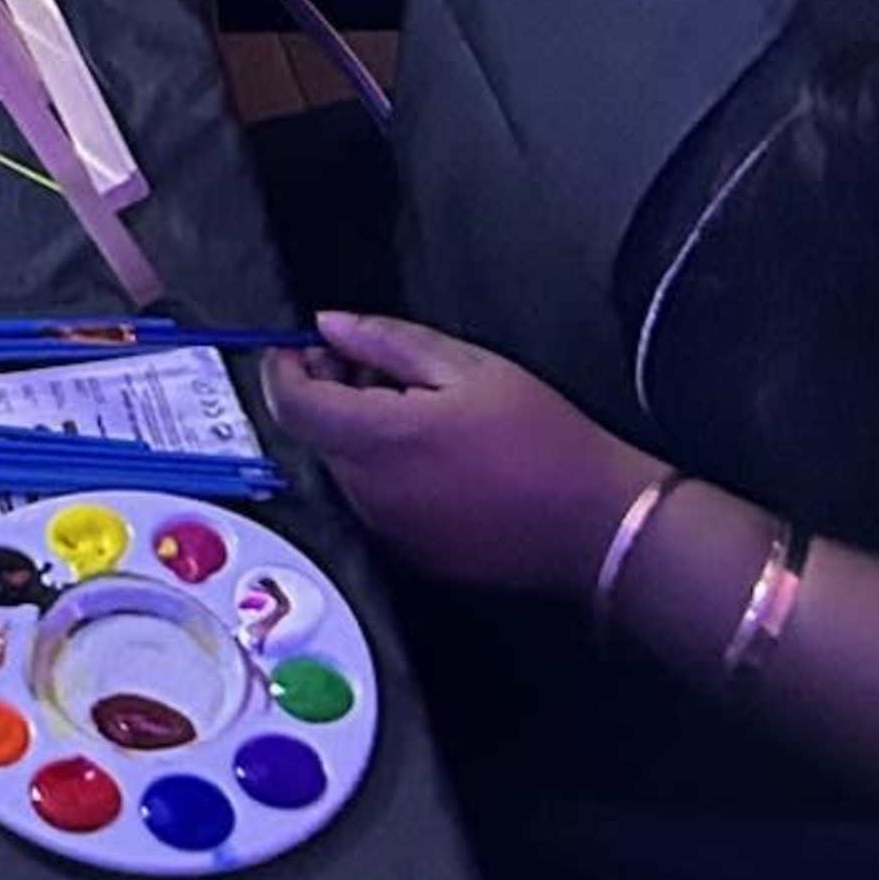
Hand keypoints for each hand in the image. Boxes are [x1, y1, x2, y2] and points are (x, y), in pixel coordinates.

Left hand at [261, 311, 646, 596]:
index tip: (294, 343)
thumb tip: (329, 326)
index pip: (291, 405)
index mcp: (380, 441)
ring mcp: (388, 529)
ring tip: (416, 403)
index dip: (282, 367)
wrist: (596, 525)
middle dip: (327, 391)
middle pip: (315, 433)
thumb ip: (386, 341)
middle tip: (371, 364)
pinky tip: (432, 451)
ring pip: (344, 465)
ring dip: (356, 429)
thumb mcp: (468, 366)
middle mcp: (371, 493)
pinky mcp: (410, 554)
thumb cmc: (541, 439)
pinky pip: (373, 499)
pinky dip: (382, 467)